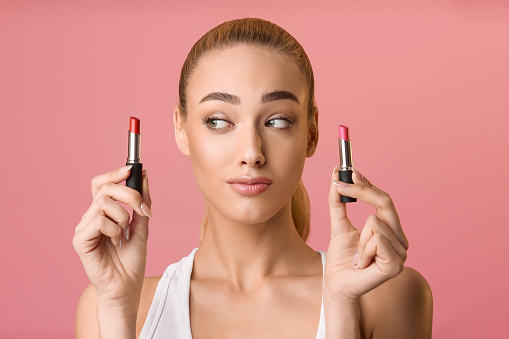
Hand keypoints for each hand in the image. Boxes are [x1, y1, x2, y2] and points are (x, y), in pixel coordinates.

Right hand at [72, 166, 152, 306]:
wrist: (127, 286)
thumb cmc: (131, 260)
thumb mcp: (142, 225)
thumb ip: (141, 202)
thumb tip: (144, 176)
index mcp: (103, 213)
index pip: (101, 184)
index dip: (114, 174)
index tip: (131, 170)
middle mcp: (90, 217)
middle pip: (105, 189)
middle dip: (129, 194)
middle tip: (142, 210)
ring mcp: (83, 228)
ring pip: (103, 204)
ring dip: (123, 217)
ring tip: (125, 234)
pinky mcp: (80, 240)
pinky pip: (99, 221)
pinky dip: (115, 230)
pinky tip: (117, 243)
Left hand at [324, 166, 408, 303]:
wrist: (336, 285)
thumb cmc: (341, 259)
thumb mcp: (338, 225)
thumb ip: (338, 202)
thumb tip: (336, 175)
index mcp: (391, 231)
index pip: (383, 200)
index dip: (367, 185)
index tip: (349, 171)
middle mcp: (401, 240)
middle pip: (385, 203)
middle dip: (360, 192)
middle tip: (340, 185)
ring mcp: (401, 254)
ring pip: (375, 223)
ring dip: (359, 239)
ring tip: (357, 256)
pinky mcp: (395, 266)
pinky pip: (376, 239)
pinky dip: (362, 250)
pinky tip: (361, 263)